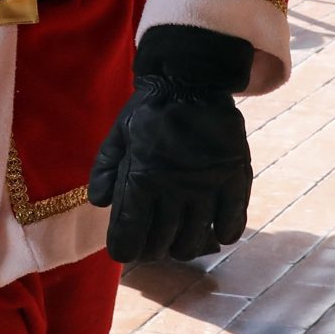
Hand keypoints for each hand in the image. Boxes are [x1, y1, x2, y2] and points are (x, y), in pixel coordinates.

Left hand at [88, 28, 256, 264]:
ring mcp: (207, 185)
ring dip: (184, 248)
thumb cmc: (149, 110)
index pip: (130, 234)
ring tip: (179, 243)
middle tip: (151, 246)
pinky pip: (231, 222)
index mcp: (141, 179)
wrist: (191, 80)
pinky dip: (223, 234)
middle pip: (161, 243)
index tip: (124, 252)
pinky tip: (214, 232)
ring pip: (195, 239)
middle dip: (152, 251)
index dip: (125, 250)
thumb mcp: (117, 135)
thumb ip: (105, 170)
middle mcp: (174, 189)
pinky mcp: (233, 179)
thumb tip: (101, 204)